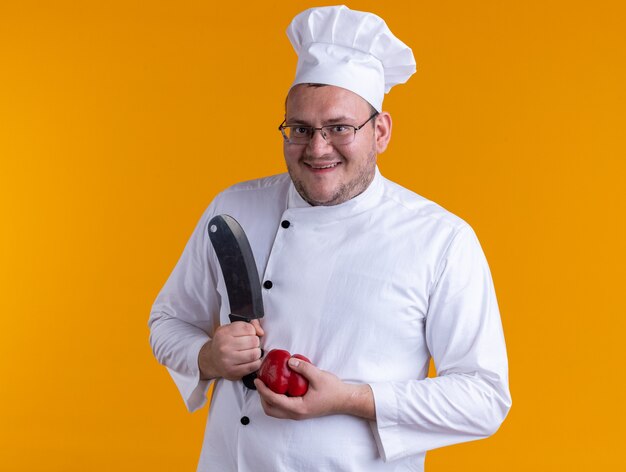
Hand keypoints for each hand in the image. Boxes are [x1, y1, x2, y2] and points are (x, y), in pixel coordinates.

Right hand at [198, 320, 263, 380]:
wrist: (212, 359)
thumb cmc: (224, 343)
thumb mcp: (231, 329)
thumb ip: (249, 324)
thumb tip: (260, 332)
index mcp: (224, 333)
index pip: (248, 328)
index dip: (253, 331)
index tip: (249, 334)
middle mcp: (224, 346)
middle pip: (253, 341)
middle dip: (255, 342)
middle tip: (251, 344)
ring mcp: (228, 360)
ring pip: (254, 354)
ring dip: (257, 353)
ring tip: (252, 352)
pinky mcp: (233, 372)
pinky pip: (253, 366)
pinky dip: (256, 363)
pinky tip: (251, 360)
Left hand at [254, 357, 374, 419]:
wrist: (345, 400)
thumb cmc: (334, 390)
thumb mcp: (319, 376)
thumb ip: (303, 368)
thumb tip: (288, 361)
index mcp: (298, 408)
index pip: (274, 400)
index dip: (263, 390)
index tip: (257, 380)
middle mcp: (296, 414)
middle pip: (270, 410)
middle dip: (262, 397)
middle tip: (261, 382)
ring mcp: (298, 414)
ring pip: (275, 411)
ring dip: (268, 399)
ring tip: (268, 384)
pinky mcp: (300, 411)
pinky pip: (282, 408)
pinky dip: (276, 399)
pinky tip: (279, 387)